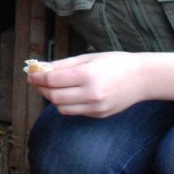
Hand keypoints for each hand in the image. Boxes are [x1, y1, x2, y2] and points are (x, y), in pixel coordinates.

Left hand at [26, 49, 173, 117]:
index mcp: (88, 75)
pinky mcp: (99, 115)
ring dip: (53, 98)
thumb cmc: (115, 63)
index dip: (37, 78)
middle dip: (42, 89)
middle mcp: (91, 93)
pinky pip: (75, 112)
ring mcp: (96, 107)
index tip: (30, 74)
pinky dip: (67, 104)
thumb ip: (63, 64)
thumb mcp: (88, 57)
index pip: (53, 80)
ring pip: (62, 108)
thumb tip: (41, 68)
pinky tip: (69, 94)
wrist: (143, 78)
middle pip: (54, 96)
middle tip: (37, 82)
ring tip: (52, 88)